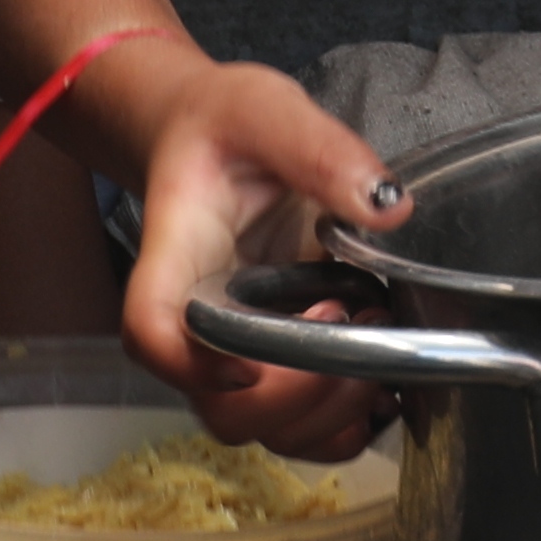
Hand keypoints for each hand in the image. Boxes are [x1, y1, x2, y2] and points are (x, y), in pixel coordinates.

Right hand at [106, 52, 409, 461]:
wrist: (212, 140)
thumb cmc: (223, 127)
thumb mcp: (267, 110)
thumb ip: (319, 149)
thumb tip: (387, 208)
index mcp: (177, 257)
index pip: (153, 330)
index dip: (196, 365)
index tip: (258, 357)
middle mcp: (199, 321)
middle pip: (219, 407)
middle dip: (297, 395)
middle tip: (348, 317)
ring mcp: (234, 349)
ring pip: (263, 430)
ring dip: (330, 412)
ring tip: (375, 338)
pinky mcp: (274, 360)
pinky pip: (300, 427)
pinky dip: (346, 424)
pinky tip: (383, 381)